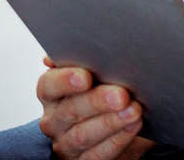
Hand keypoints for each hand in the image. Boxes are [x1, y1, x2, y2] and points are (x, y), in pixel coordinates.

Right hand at [37, 56, 154, 159]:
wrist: (115, 129)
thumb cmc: (105, 91)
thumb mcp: (97, 74)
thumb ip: (94, 59)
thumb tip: (94, 36)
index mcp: (52, 93)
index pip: (48, 85)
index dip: (65, 80)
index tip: (86, 76)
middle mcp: (55, 119)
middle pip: (69, 110)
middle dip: (97, 101)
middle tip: (122, 94)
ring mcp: (66, 143)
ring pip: (83, 135)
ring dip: (111, 122)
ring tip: (135, 110)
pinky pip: (98, 155)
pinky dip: (118, 140)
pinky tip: (134, 126)